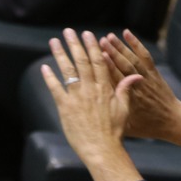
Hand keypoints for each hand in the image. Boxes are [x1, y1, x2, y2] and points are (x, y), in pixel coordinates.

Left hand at [41, 29, 143, 180]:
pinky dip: (49, 77)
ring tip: (54, 41)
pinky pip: (56, 88)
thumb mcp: (125, 109)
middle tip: (68, 31)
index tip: (88, 35)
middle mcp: (91, 89)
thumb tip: (136, 76)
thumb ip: (126, 89)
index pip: (99, 62)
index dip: (93, 47)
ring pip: (67, 70)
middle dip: (75, 44)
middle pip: (82, 61)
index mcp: (105, 88)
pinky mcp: (65, 107)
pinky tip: (45, 67)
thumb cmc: (115, 131)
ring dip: (60, 54)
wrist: (103, 149)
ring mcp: (77, 97)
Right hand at [99, 30, 180, 148]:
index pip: (117, 81)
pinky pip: (145, 57)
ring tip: (109, 36)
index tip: (97, 57)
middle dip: (112, 53)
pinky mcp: (154, 73)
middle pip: (124, 67)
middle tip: (98, 41)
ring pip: (133, 60)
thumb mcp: (129, 127)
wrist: (173, 122)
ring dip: (121, 47)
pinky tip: (127, 33)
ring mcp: (147, 79)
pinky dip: (136, 44)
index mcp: (131, 101)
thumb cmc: (148, 127)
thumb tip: (93, 114)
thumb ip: (113, 119)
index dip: (108, 68)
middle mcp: (139, 87)